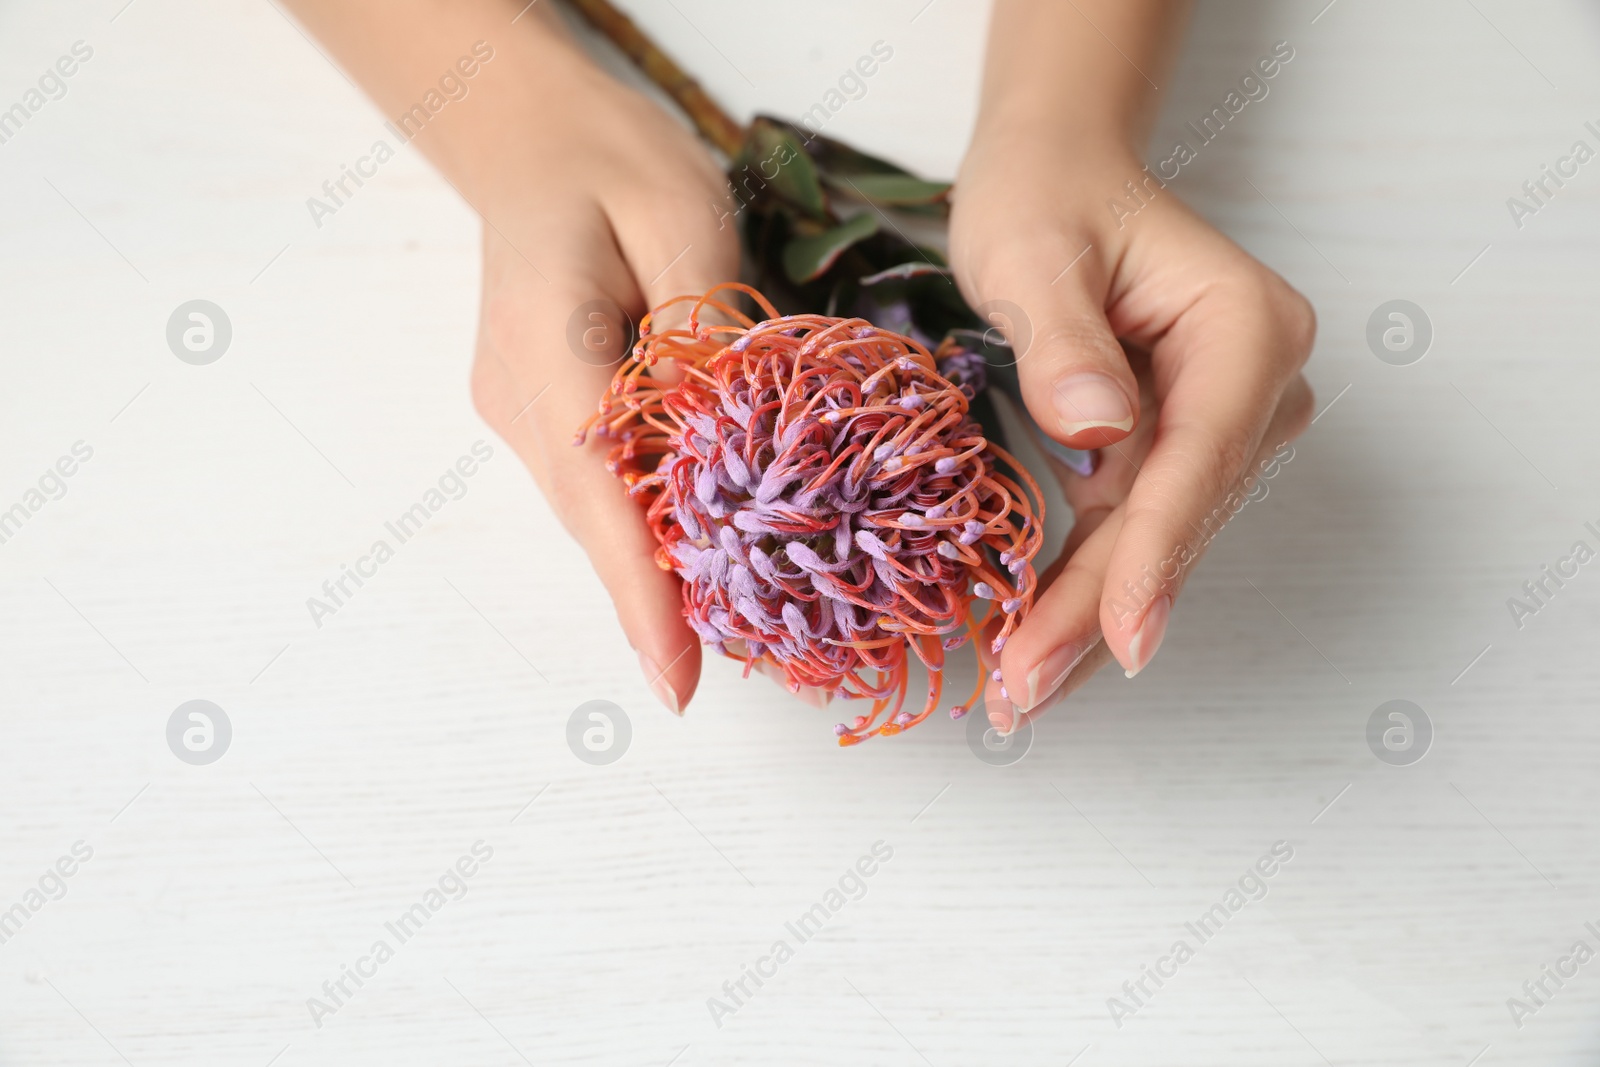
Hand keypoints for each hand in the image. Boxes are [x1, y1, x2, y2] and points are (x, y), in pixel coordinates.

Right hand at [464, 25, 736, 715]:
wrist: (533, 137)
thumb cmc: (614, 163)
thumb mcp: (684, 222)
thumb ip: (703, 337)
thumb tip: (728, 444)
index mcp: (547, 345)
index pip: (598, 494)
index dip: (640, 592)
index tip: (676, 679)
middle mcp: (516, 397)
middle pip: (594, 517)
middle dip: (659, 592)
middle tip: (730, 658)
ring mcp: (514, 408)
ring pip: (593, 505)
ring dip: (654, 558)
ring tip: (727, 611)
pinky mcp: (531, 409)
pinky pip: (593, 479)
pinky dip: (642, 513)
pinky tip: (696, 530)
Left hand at [950, 138, 1315, 724]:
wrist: (1056, 178)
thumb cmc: (1045, 199)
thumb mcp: (1033, 254)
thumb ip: (1062, 339)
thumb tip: (1098, 426)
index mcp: (1246, 329)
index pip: (1199, 459)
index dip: (1156, 555)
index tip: (1123, 636)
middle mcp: (1255, 385)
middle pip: (1176, 519)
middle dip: (1101, 610)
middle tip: (1027, 690)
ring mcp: (1222, 424)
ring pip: (1153, 543)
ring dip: (1087, 619)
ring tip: (1023, 693)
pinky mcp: (1176, 449)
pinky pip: (1129, 533)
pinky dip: (1082, 587)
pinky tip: (1039, 645)